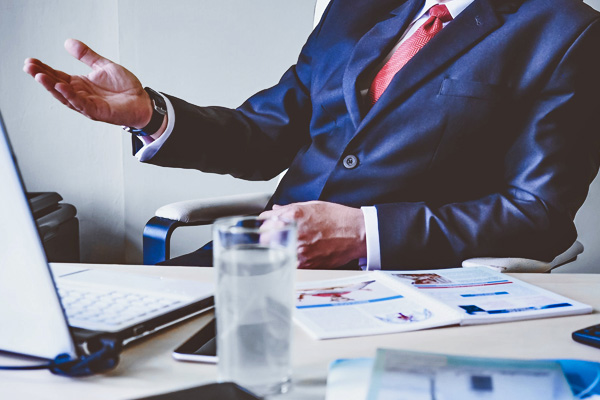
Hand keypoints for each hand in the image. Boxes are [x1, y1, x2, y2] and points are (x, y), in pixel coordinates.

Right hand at [23, 39, 152, 127]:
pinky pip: (81, 104)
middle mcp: (81, 95)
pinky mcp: (97, 111)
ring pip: (65, 96)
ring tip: (39, 76)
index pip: (58, 76)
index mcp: (81, 84)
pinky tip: (62, 86)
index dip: (44, 69)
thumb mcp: (104, 66)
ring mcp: (88, 104)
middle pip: (57, 86)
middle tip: (29, 67)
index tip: (31, 61)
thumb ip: (87, 56)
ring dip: (52, 86)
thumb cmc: (126, 88)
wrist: (143, 101)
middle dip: (42, 77)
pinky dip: (71, 96)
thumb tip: (68, 42)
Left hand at [260, 201, 366, 268]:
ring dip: (276, 250)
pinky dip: (288, 260)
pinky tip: (295, 254)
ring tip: (285, 246)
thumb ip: (290, 208)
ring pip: (275, 254)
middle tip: (270, 237)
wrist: (357, 233)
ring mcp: (300, 250)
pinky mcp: (307, 264)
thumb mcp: (313, 206)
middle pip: (265, 239)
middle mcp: (295, 233)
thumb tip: (276, 210)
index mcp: (294, 216)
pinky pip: (289, 263)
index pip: (266, 221)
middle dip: (266, 238)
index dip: (264, 224)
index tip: (265, 225)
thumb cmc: (338, 218)